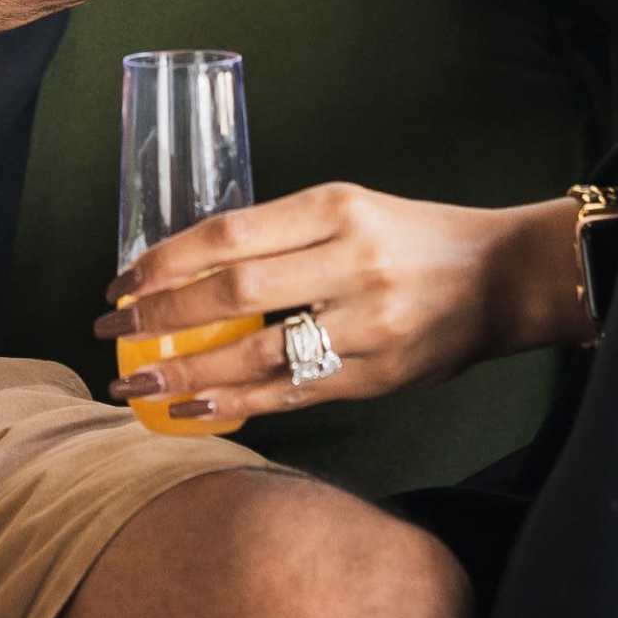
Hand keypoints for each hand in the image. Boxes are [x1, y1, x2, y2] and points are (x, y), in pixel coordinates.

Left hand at [96, 185, 589, 423]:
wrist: (505, 277)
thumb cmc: (414, 238)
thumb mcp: (351, 209)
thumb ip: (280, 235)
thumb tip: (189, 270)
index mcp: (337, 208)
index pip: (230, 233)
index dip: (167, 260)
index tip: (122, 279)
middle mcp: (350, 262)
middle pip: (234, 293)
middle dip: (160, 314)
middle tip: (112, 329)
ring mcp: (366, 324)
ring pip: (256, 354)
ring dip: (185, 371)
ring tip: (136, 382)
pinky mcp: (376, 376)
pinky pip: (291, 395)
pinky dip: (234, 405)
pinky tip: (190, 409)